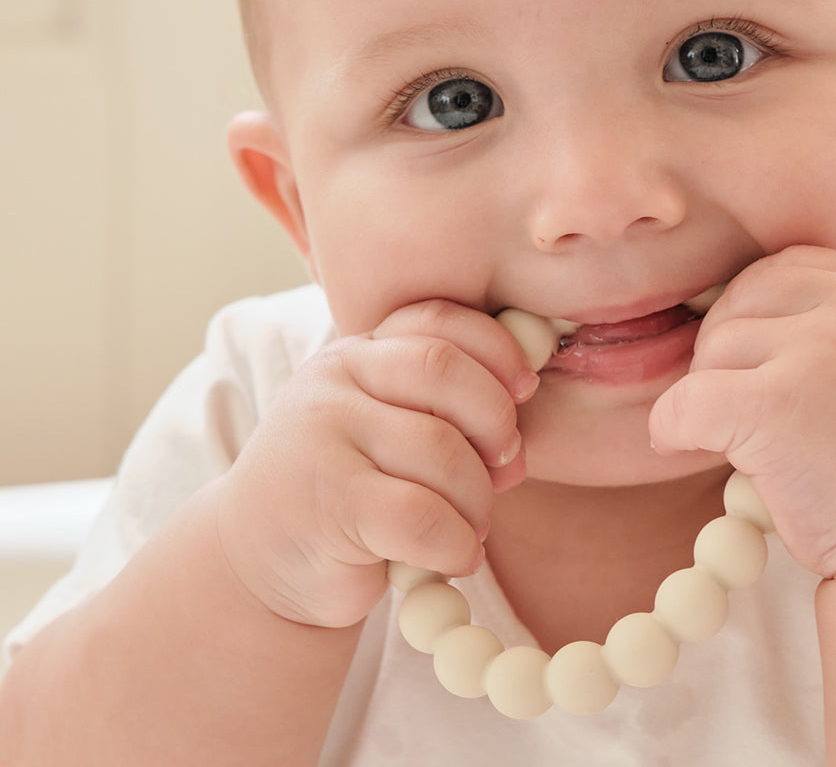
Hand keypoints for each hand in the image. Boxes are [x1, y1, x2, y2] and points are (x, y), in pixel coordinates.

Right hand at [214, 300, 538, 627]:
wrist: (262, 565)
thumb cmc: (350, 495)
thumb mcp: (390, 435)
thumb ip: (443, 412)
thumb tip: (522, 422)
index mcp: (358, 355)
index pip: (437, 320)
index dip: (497, 350)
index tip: (524, 391)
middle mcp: (334, 381)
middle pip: (446, 371)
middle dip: (496, 423)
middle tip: (506, 470)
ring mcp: (323, 436)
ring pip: (442, 451)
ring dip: (478, 500)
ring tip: (471, 526)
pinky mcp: (329, 502)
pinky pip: (424, 516)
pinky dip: (457, 543)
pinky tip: (454, 557)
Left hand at [648, 246, 835, 576]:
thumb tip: (764, 324)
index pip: (788, 268)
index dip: (755, 314)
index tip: (752, 366)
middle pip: (742, 302)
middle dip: (724, 354)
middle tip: (733, 412)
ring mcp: (816, 355)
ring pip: (712, 350)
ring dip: (707, 397)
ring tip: (737, 445)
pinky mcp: (775, 406)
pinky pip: (687, 400)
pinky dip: (671, 426)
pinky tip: (680, 448)